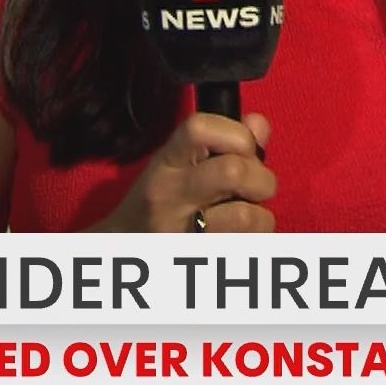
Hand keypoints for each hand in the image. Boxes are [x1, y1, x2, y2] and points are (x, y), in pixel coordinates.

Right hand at [92, 113, 273, 232]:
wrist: (125, 245)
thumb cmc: (160, 199)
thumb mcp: (179, 161)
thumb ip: (222, 140)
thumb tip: (259, 125)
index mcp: (167, 162)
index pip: (200, 128)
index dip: (236, 133)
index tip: (244, 148)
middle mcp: (170, 194)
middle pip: (233, 171)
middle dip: (260, 178)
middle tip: (252, 189)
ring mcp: (181, 231)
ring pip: (247, 216)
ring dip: (260, 216)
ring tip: (244, 215)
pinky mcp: (197, 259)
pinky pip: (248, 246)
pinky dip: (255, 241)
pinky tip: (238, 236)